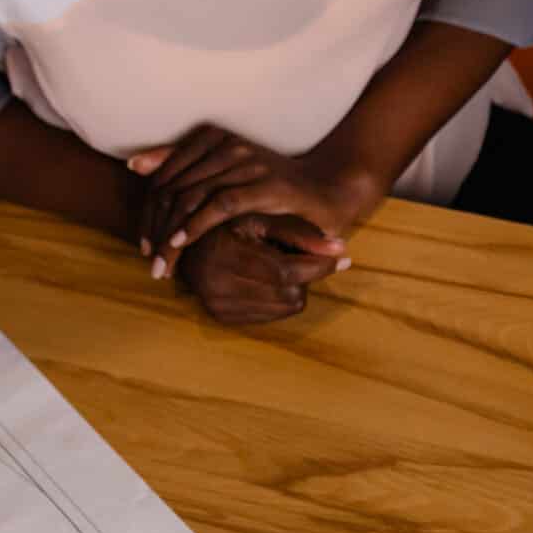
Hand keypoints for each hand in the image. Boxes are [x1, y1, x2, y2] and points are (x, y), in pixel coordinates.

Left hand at [127, 125, 377, 277]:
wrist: (329, 191)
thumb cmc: (276, 186)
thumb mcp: (226, 176)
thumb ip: (184, 167)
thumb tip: (134, 166)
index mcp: (214, 137)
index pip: (165, 175)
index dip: (149, 211)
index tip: (143, 242)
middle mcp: (228, 145)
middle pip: (174, 188)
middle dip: (156, 227)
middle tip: (148, 259)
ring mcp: (248, 163)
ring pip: (192, 198)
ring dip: (172, 234)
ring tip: (162, 262)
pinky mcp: (266, 185)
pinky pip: (220, 205)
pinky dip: (197, 226)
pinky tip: (183, 245)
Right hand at [171, 214, 347, 326]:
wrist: (190, 238)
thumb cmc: (234, 218)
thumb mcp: (264, 216)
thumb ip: (302, 233)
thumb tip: (342, 250)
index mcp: (224, 254)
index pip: (285, 271)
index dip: (319, 265)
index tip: (342, 255)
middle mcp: (215, 285)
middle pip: (289, 293)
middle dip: (305, 274)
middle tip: (303, 254)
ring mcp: (216, 304)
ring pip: (284, 306)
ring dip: (294, 287)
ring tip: (281, 263)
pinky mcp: (221, 316)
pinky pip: (271, 315)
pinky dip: (279, 298)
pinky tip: (269, 278)